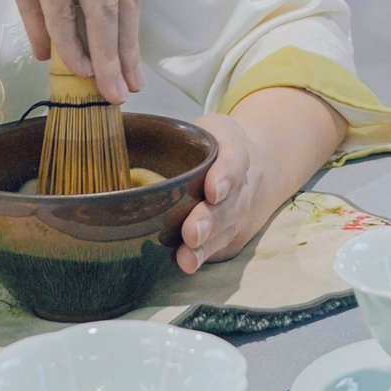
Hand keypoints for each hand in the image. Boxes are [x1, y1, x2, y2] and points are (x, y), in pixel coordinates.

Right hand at [0, 0, 145, 99]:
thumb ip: (44, 1)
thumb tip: (50, 52)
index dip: (129, 21)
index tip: (130, 57)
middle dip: (126, 46)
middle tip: (129, 86)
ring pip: (101, 5)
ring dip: (105, 55)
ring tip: (107, 91)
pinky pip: (62, 7)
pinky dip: (69, 43)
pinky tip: (72, 69)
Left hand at [176, 89, 345, 273]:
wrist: (263, 166)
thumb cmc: (221, 146)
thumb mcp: (209, 127)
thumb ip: (178, 134)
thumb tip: (127, 138)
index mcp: (236, 149)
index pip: (234, 160)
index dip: (225, 175)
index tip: (213, 191)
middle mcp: (245, 185)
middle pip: (230, 205)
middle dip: (210, 221)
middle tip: (192, 233)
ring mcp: (243, 213)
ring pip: (227, 231)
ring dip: (206, 247)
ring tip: (186, 258)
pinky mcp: (236, 235)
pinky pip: (223, 247)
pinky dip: (206, 257)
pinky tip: (187, 263)